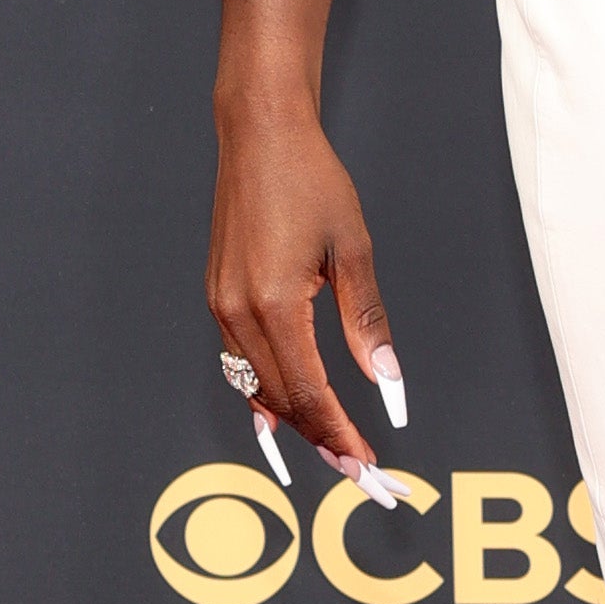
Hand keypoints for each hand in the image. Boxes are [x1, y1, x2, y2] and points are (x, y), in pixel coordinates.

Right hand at [208, 102, 403, 490]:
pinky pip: (241, 362)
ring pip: (256, 386)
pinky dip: (266, 392)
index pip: (309, 392)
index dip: (338, 433)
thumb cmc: (310, 180)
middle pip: (280, 400)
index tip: (366, 462)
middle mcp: (238, 311)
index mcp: (274, 303)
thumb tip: (386, 380)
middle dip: (320, 439)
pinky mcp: (218, 295)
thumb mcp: (351, 250)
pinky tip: (284, 412)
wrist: (260, 133)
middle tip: (358, 469)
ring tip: (332, 447)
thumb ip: (366, 322)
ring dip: (294, 421)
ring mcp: (221, 305)